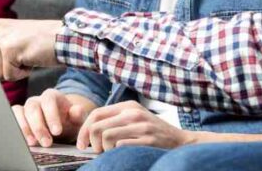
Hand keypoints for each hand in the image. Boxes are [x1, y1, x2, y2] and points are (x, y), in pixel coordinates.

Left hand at [0, 19, 63, 80]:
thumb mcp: (14, 39)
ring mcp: (0, 38)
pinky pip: (9, 76)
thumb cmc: (42, 43)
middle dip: (4, 67)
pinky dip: (22, 73)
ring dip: (14, 70)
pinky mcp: (9, 50)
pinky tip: (31, 59)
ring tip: (27, 56)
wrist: (64, 38)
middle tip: (21, 55)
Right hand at [12, 90, 95, 146]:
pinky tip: (22, 141)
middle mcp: (37, 100)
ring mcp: (25, 108)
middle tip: (47, 143)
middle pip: (33, 108)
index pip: (49, 101)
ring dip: (24, 128)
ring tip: (32, 143)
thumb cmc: (68, 122)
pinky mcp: (18, 116)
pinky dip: (15, 128)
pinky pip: (12, 118)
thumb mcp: (77, 119)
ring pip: (19, 112)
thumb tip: (76, 110)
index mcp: (52, 96)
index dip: (52, 116)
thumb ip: (78, 115)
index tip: (57, 132)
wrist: (60, 128)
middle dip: (39, 127)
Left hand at [76, 101, 194, 152]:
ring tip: (111, 153)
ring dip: (104, 150)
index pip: (96, 114)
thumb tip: (87, 130)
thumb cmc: (153, 133)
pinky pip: (120, 147)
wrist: (180, 141)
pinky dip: (116, 153)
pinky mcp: (147, 140)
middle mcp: (133, 113)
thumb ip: (114, 121)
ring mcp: (141, 126)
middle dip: (92, 142)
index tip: (81, 144)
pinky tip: (123, 155)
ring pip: (106, 136)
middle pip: (98, 126)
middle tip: (97, 151)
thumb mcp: (135, 119)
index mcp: (128, 107)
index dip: (84, 130)